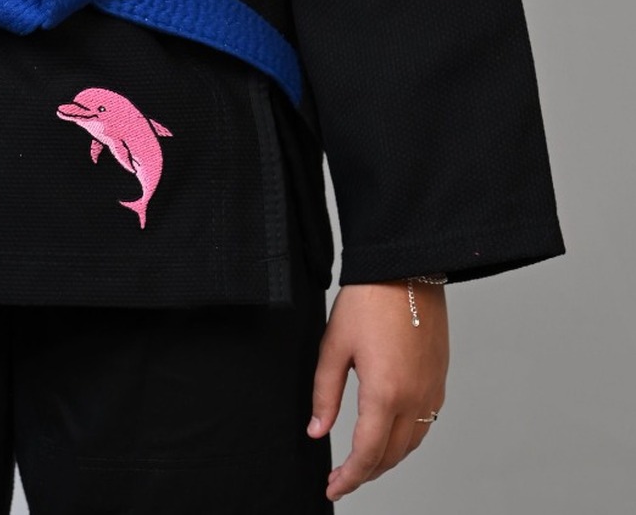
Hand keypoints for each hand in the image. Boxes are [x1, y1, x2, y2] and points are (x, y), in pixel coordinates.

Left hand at [307, 279, 447, 501]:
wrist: (405, 269)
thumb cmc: (368, 301)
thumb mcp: (334, 345)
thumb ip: (325, 394)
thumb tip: (317, 432)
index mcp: (385, 393)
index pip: (367, 454)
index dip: (349, 478)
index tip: (332, 488)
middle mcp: (415, 399)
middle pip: (391, 456)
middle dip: (366, 473)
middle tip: (341, 479)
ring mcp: (432, 391)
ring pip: (411, 444)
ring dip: (386, 459)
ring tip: (361, 462)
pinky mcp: (439, 381)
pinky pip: (425, 424)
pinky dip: (405, 440)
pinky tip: (388, 435)